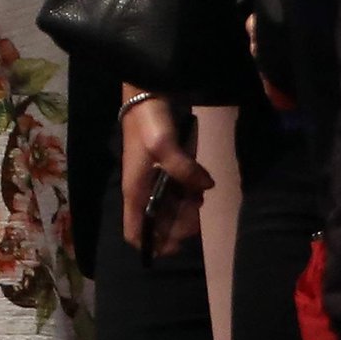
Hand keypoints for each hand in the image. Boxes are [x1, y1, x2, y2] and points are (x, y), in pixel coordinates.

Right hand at [118, 93, 211, 252]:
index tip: (173, 245)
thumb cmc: (147, 122)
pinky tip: (199, 187)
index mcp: (135, 190)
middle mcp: (143, 190)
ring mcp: (156, 180)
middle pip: (157, 224)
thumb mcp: (163, 144)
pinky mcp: (167, 169)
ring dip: (186, 211)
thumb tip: (205, 188)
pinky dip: (190, 196)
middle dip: (178, 226)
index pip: (134, 231)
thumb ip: (184, 169)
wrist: (146, 94)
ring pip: (170, 210)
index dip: (151, 244)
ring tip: (198, 199)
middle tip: (195, 213)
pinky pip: (179, 192)